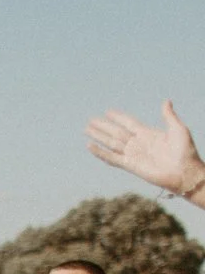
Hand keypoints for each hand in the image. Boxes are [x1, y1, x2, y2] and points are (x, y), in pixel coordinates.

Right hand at [87, 100, 204, 197]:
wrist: (185, 172)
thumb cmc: (185, 151)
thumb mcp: (179, 129)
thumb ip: (168, 116)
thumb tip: (166, 101)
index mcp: (148, 134)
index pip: (129, 123)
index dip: (119, 117)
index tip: (108, 111)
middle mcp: (138, 144)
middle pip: (116, 132)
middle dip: (103, 126)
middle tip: (91, 120)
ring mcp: (133, 155)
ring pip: (111, 143)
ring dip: (98, 136)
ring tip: (86, 129)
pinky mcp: (129, 165)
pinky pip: (111, 158)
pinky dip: (100, 152)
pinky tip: (90, 146)